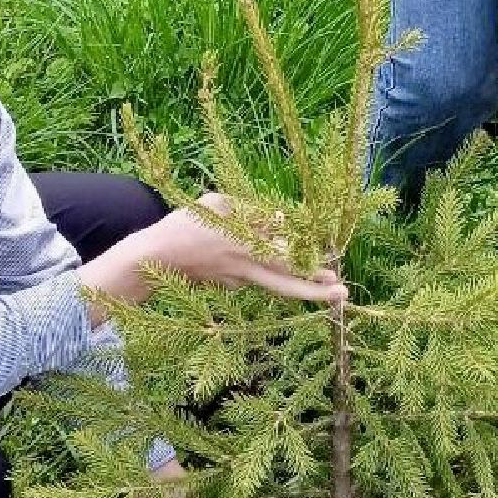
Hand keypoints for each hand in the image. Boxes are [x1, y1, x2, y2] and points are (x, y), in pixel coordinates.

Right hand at [150, 193, 345, 303]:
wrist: (154, 258)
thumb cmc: (184, 225)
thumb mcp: (216, 205)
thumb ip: (249, 211)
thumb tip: (278, 218)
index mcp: (243, 244)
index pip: (283, 252)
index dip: (307, 256)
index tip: (330, 264)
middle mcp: (245, 267)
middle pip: (286, 281)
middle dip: (315, 289)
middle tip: (343, 292)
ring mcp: (238, 280)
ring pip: (276, 285)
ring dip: (304, 288)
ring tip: (332, 290)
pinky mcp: (230, 285)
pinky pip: (255, 275)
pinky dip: (266, 270)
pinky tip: (264, 263)